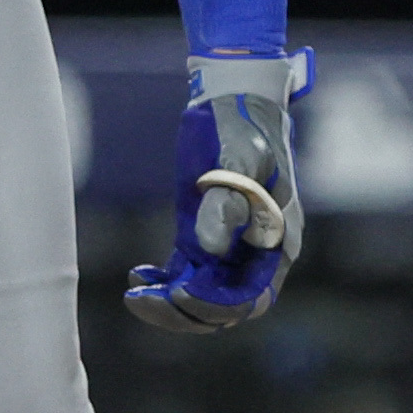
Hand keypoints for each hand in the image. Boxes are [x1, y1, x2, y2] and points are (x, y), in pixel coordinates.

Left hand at [124, 53, 306, 331]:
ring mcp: (228, 246)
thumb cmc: (244, 127)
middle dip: (184, 313)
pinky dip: (163, 283)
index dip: (216, 305)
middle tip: (142, 300)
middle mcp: (255, 253)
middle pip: (225, 307)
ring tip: (135, 292)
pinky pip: (185, 275)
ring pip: (203, 296)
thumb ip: (228, 202)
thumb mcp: (240, 158)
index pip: (251, 297)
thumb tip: (211, 248)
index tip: (180, 294)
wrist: (233, 100)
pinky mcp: (203, 236)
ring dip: (169, 303)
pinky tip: (138, 274)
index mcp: (277, 241)